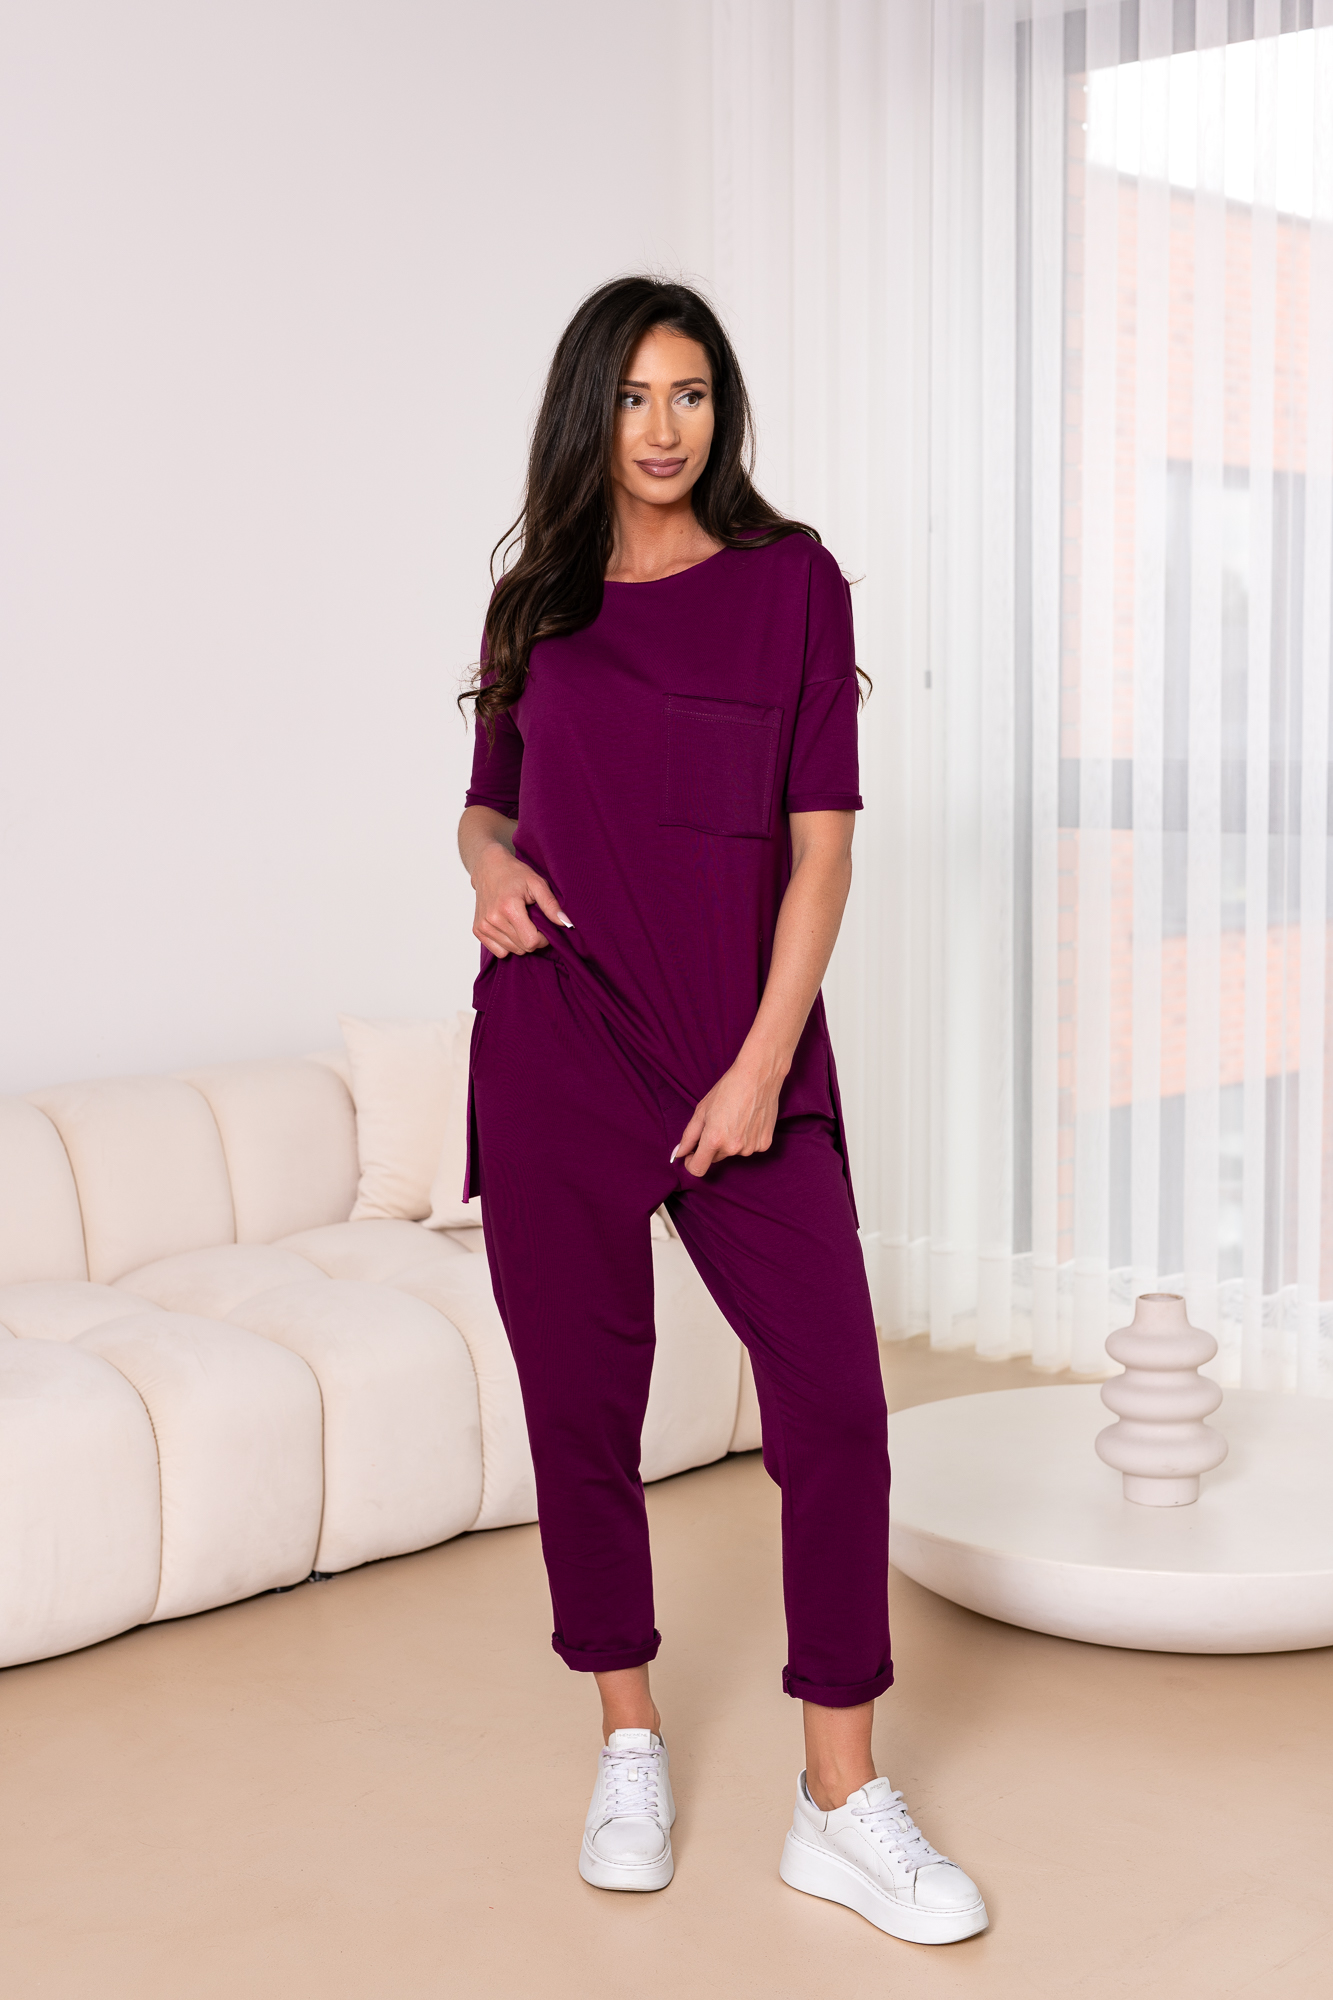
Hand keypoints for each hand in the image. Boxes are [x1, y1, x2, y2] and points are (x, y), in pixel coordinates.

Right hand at [471, 845, 571, 957]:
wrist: (488, 867)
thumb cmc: (515, 873)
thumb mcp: (538, 883)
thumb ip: (552, 906)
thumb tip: (567, 925)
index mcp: (509, 908)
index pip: (531, 941)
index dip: (543, 938)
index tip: (544, 926)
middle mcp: (493, 919)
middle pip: (522, 948)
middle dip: (533, 939)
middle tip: (533, 921)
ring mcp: (483, 926)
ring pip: (511, 951)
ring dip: (520, 941)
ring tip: (520, 922)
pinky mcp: (477, 930)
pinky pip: (498, 952)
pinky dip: (507, 944)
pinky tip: (509, 928)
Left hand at [672, 1046, 790, 1176]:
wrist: (758, 1077)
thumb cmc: (728, 1089)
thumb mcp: (701, 1111)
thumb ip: (688, 1137)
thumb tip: (677, 1155)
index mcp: (714, 1139)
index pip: (698, 1169)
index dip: (691, 1163)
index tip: (691, 1154)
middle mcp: (733, 1148)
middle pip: (715, 1158)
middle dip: (711, 1146)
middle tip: (717, 1123)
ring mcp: (750, 1148)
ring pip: (732, 1153)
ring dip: (730, 1142)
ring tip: (735, 1119)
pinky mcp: (764, 1145)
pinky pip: (748, 1148)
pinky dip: (746, 1139)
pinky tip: (748, 1121)